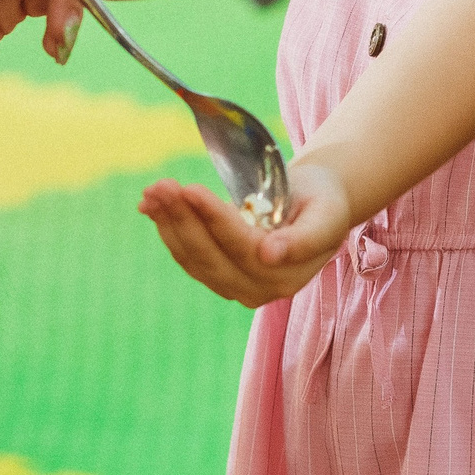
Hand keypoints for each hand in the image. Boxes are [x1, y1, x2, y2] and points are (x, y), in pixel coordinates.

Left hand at [139, 161, 351, 306]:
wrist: (317, 208)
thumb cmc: (323, 204)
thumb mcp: (326, 215)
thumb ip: (304, 239)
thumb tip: (270, 255)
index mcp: (287, 275)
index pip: (242, 246)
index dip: (215, 219)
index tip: (191, 188)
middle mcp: (259, 290)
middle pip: (210, 256)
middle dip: (183, 218)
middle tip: (162, 184)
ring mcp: (235, 287)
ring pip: (192, 258)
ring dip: (168, 222)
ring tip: (153, 189)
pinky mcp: (217, 277)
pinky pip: (187, 257)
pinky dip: (166, 229)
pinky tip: (149, 204)